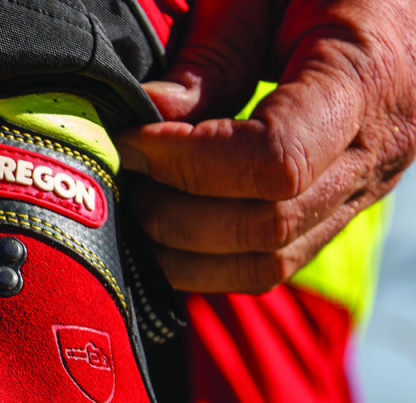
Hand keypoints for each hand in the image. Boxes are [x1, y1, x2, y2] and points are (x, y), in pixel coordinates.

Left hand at [117, 0, 415, 292]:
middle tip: (126, 176)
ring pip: (266, 263)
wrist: (396, 7)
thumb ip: (216, 51)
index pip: (273, 162)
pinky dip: (209, 261)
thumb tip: (150, 116)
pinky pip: (270, 264)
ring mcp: (360, 194)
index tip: (133, 140)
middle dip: (177, 213)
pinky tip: (168, 230)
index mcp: (368, 82)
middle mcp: (376, 155)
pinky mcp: (336, 214)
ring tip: (140, 207)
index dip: (188, 163)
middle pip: (264, 227)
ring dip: (186, 252)